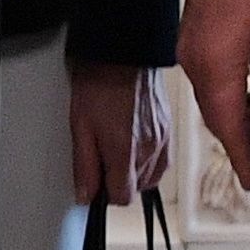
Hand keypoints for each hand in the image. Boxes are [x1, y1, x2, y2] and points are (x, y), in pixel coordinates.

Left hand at [68, 62, 172, 206]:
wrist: (124, 52)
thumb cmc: (99, 83)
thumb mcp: (80, 126)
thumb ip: (84, 166)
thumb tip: (86, 195)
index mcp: (126, 154)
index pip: (121, 197)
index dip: (105, 192)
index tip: (96, 179)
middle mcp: (150, 151)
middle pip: (137, 188)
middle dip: (119, 180)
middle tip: (103, 155)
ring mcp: (164, 140)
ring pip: (151, 176)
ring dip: (135, 170)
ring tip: (117, 145)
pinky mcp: (170, 129)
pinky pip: (162, 160)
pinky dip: (148, 158)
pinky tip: (133, 141)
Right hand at [178, 0, 249, 190]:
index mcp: (215, 67)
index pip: (228, 126)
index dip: (244, 156)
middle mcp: (196, 61)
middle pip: (220, 117)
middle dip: (248, 143)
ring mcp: (193, 47)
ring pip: (217, 99)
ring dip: (245, 119)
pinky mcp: (197, 34)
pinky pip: (213, 79)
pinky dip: (235, 97)